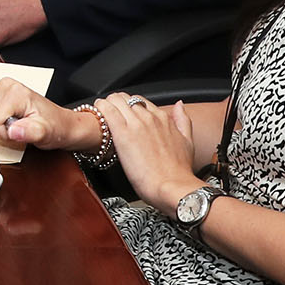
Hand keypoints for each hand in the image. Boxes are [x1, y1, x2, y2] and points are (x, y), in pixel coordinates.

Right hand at [0, 77, 94, 151]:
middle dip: (1, 130)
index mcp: (15, 92)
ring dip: (0, 126)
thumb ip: (29, 132)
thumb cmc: (54, 127)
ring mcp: (1, 88)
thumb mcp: (45, 133)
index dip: (4, 134)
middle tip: (20, 128)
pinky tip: (13, 120)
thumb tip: (13, 131)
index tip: (20, 132)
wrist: (61, 123)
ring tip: (19, 124)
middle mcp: (6, 86)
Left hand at [98, 93, 200, 213]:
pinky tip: (97, 111)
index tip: (123, 112)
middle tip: (109, 112)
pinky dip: (100, 108)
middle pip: (126, 98)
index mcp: (163, 118)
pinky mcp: (122, 133)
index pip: (141, 101)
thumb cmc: (178, 171)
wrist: (172, 186)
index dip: (129, 105)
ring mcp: (136, 124)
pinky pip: (107, 110)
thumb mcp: (188, 142)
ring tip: (100, 112)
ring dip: (106, 103)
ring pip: (116, 99)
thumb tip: (179, 105)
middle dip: (116, 102)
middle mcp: (149, 117)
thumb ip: (182, 121)